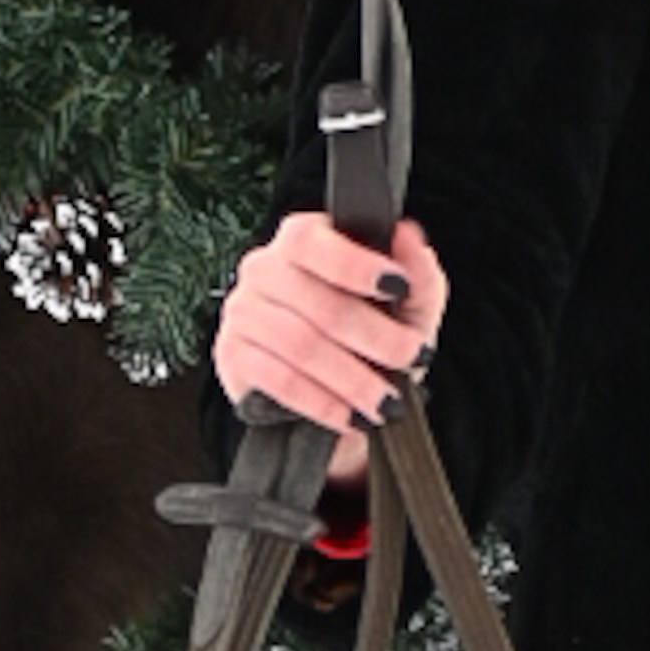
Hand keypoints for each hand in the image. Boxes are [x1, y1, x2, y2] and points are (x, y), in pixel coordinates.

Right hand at [212, 213, 447, 491]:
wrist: (337, 388)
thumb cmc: (372, 333)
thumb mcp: (407, 304)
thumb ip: (417, 269)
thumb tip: (407, 235)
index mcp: (301, 239)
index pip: (313, 241)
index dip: (356, 264)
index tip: (398, 286)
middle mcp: (264, 268)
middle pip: (318, 301)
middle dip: (374, 335)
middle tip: (410, 357)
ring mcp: (243, 311)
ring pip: (300, 344)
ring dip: (351, 378)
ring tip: (387, 401)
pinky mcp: (232, 356)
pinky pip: (279, 380)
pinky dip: (322, 402)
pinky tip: (350, 415)